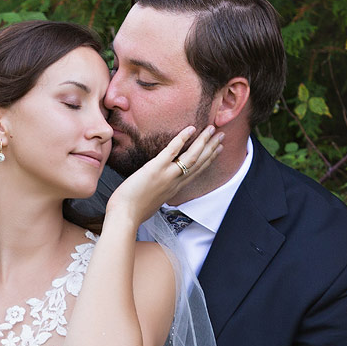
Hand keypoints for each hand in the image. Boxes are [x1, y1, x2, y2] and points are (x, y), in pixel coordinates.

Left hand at [105, 124, 224, 223]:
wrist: (125, 216)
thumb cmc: (133, 211)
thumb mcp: (152, 202)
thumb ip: (158, 193)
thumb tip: (156, 189)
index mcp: (174, 189)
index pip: (196, 172)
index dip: (209, 160)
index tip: (217, 150)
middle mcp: (175, 182)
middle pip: (199, 163)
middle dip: (212, 148)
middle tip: (221, 135)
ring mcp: (167, 175)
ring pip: (192, 157)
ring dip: (204, 142)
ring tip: (212, 129)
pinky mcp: (155, 169)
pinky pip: (172, 151)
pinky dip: (182, 139)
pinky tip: (191, 129)